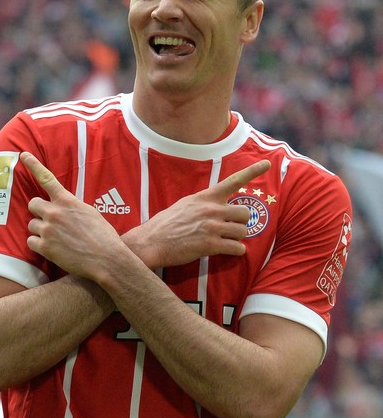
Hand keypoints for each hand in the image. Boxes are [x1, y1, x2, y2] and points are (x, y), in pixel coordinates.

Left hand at [22, 152, 129, 280]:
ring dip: (40, 230)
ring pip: (32, 225)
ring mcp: (48, 229)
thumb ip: (72, 206)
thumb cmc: (103, 236)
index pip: (47, 178)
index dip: (34, 165)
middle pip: (33, 204)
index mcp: (67, 201)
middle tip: (49, 220)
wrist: (106, 259)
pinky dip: (38, 245)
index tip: (23, 155)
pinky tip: (53, 249)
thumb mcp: (89, 212)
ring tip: (57, 239)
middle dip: (38, 211)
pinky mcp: (45, 247)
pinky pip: (31, 242)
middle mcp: (54, 212)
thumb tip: (63, 205)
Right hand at [125, 159, 271, 267]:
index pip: (232, 181)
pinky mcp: (210, 245)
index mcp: (204, 197)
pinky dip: (235, 252)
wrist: (151, 242)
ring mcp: (211, 227)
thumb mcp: (184, 205)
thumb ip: (204, 203)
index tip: (267, 165)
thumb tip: (219, 206)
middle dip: (241, 223)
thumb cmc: (166, 224)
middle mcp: (211, 209)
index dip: (252, 172)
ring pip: (243, 232)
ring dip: (236, 239)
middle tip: (230, 229)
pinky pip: (237, 248)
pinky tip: (224, 251)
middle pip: (245, 214)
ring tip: (223, 241)